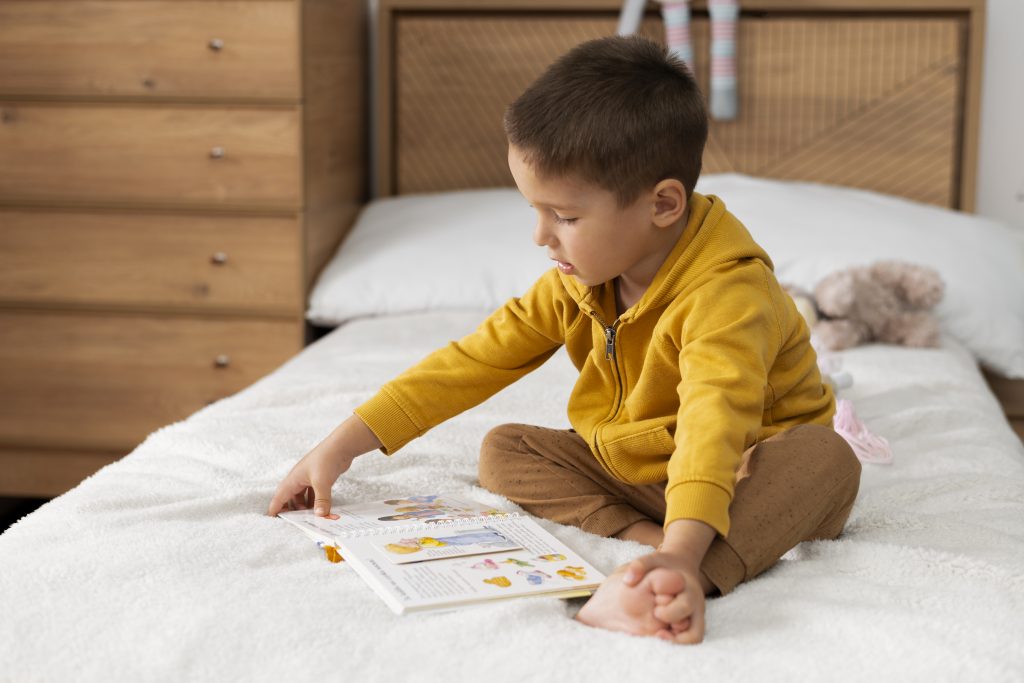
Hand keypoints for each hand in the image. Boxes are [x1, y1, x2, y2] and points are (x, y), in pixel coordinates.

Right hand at [266, 415, 380, 516]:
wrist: (342, 446)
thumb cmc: (326, 460)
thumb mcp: (322, 483)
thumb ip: (321, 501)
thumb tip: (320, 516)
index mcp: (293, 479)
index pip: (279, 497)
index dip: (275, 509)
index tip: (273, 522)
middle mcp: (298, 479)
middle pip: (290, 499)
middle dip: (292, 511)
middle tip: (297, 524)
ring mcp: (309, 479)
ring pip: (302, 497)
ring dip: (305, 508)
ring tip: (311, 519)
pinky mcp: (319, 479)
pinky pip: (313, 494)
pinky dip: (315, 502)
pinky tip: (321, 509)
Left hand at [621, 550, 707, 643]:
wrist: (678, 568)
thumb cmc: (663, 566)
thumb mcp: (652, 560)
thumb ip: (640, 565)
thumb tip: (628, 581)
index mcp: (690, 591)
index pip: (685, 606)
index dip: (669, 613)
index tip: (655, 612)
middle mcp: (696, 607)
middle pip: (693, 626)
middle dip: (672, 628)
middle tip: (655, 621)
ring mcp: (695, 617)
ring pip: (695, 637)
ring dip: (677, 642)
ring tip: (656, 636)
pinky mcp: (690, 624)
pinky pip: (689, 638)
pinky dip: (676, 640)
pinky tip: (658, 635)